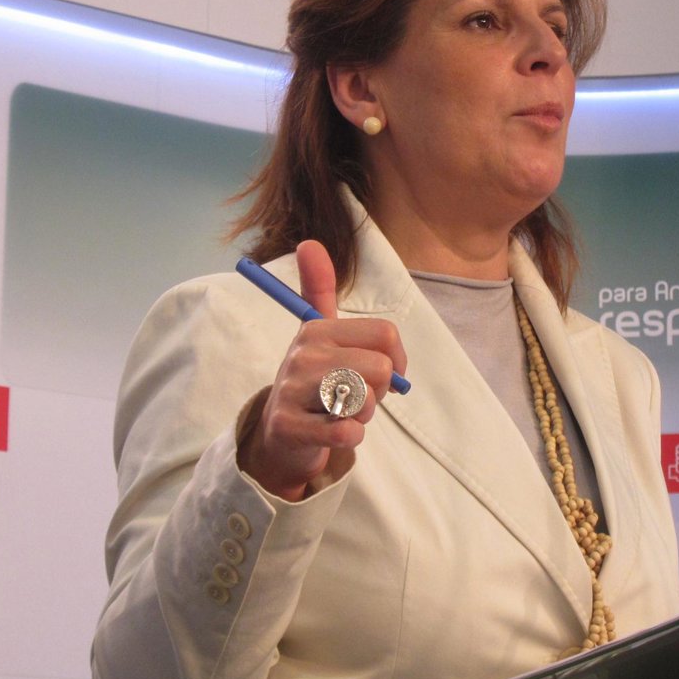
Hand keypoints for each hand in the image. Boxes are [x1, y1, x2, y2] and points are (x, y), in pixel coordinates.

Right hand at [236, 241, 406, 500]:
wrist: (281, 435)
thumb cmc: (314, 381)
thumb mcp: (318, 333)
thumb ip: (320, 289)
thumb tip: (309, 242)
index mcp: (316, 329)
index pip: (385, 334)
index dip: (397, 357)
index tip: (388, 370)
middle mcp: (303, 355)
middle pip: (379, 368)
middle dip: (380, 390)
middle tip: (358, 396)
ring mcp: (293, 392)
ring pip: (364, 399)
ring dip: (364, 414)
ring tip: (344, 412)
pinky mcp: (291, 428)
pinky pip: (346, 432)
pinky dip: (352, 436)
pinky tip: (336, 431)